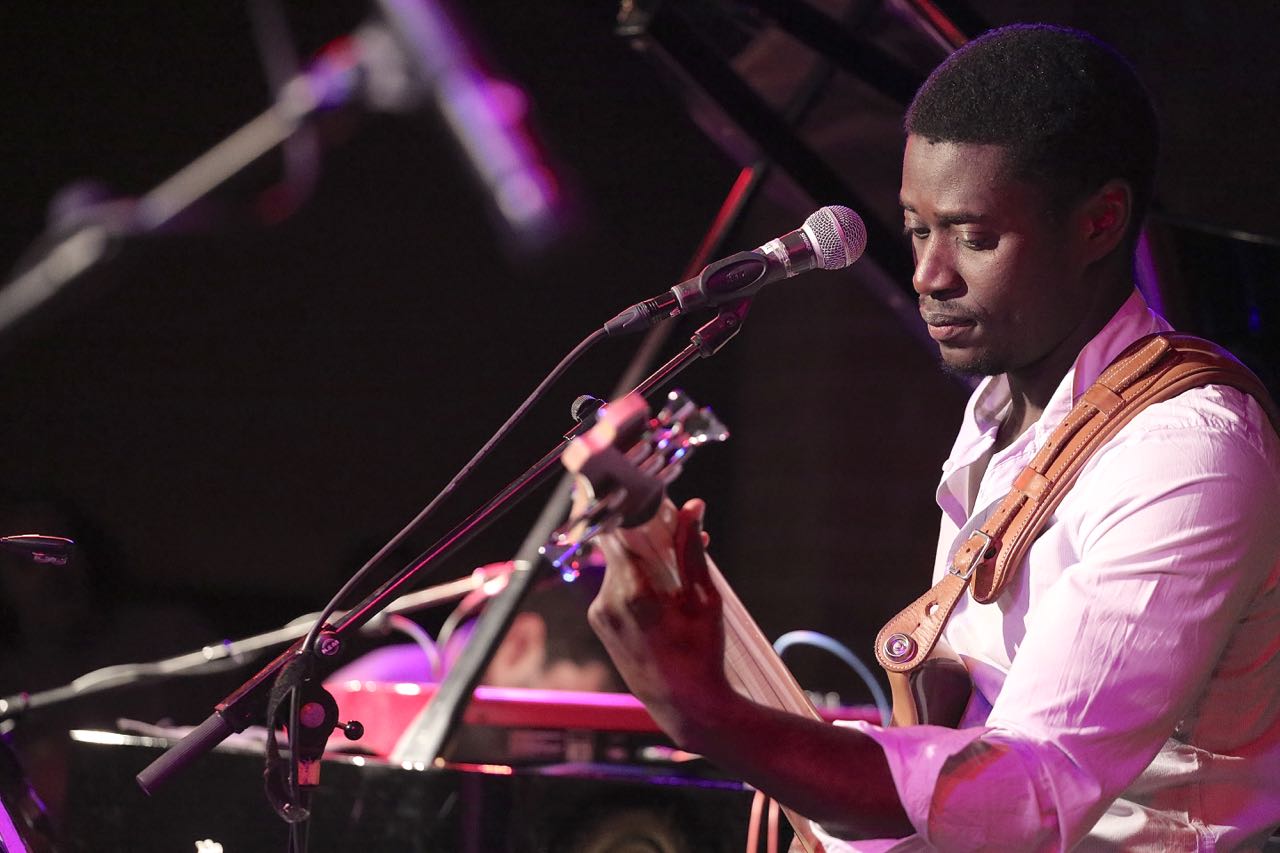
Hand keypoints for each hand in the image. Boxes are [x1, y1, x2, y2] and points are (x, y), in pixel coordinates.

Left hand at [587, 497, 732, 745]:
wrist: (684, 707)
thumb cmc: (701, 654)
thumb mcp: (704, 599)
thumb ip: (692, 550)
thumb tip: (693, 508)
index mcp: (633, 590)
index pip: (619, 529)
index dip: (635, 510)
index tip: (654, 501)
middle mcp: (607, 599)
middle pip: (618, 546)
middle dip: (645, 537)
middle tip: (675, 535)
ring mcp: (599, 613)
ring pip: (617, 566)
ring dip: (642, 560)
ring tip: (676, 575)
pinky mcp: (600, 623)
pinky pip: (615, 587)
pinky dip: (635, 581)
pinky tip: (663, 595)